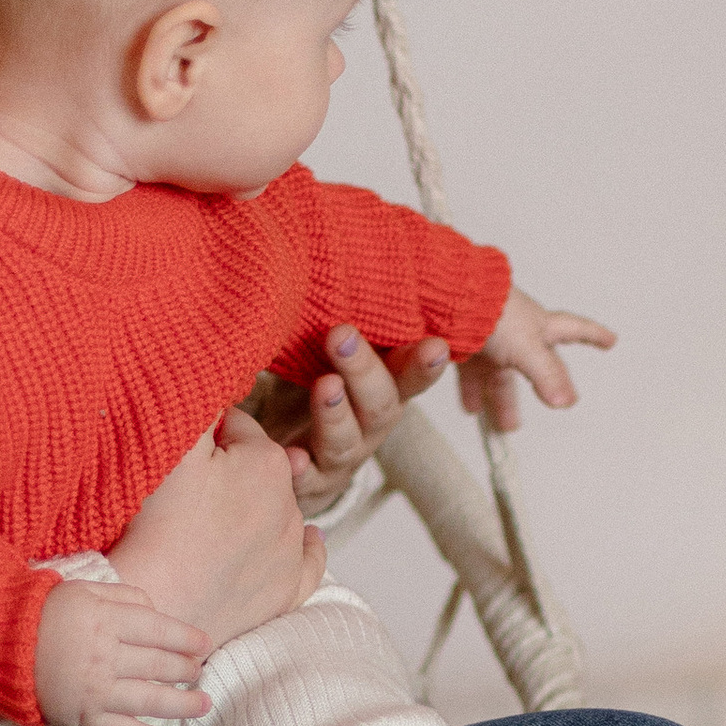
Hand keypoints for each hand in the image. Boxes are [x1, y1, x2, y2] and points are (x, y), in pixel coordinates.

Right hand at [33, 576, 212, 725]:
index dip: (186, 638)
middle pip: (159, 665)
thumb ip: (124, 596)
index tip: (204, 644)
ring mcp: (94, 691)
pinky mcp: (83, 718)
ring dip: (183, 704)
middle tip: (198, 671)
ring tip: (204, 704)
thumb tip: (158, 611)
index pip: (159, 630)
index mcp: (104, 621)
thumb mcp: (83, 591)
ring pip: (150, 700)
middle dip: (185, 669)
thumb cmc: (42, 614)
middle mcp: (103, 657)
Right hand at [107, 408, 326, 642]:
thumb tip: (214, 367)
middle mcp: (291, 505)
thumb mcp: (173, 444)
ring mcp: (290, 552)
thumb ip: (200, 402)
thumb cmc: (158, 524)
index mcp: (267, 461)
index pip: (235, 427)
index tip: (180, 444)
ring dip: (252, 508)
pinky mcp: (284, 594)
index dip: (206, 432)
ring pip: (276, 513)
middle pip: (256, 469)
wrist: (158, 605)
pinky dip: (307, 549)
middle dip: (230, 468)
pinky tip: (310, 540)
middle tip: (186, 486)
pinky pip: (308, 563)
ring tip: (212, 518)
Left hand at [247, 327, 452, 508]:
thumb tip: (354, 243)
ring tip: (323, 387)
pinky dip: (300, 472)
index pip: (414, 374)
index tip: (436, 344)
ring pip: (347, 441)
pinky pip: (309, 482)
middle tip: (341, 334)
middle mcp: (371, 424)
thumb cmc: (320, 386)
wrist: (292, 453)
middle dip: (363, 369)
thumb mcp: (340, 350)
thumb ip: (354, 320)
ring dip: (335, 413)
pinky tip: (289, 458)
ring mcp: (344, 455)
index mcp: (387, 388)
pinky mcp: (313, 482)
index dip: (424, 362)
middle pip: (381, 403)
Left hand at [458, 287, 615, 435]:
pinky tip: (471, 408)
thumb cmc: (492, 311)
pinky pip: (471, 373)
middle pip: (535, 365)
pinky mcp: (462, 344)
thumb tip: (565, 401)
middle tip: (554, 405)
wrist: (447, 296)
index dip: (594, 335)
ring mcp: (490, 338)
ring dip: (503, 400)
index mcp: (539, 326)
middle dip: (544, 387)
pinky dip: (473, 393)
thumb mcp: (528, 347)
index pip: (574, 329)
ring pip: (500, 375)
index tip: (611, 340)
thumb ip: (546, 375)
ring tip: (504, 426)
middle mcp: (516, 332)